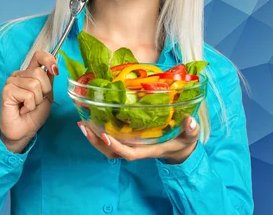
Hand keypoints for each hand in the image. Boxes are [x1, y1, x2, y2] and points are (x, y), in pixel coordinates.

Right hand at [0, 51, 57, 152]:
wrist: (23, 131)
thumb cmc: (33, 115)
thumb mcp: (47, 95)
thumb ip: (49, 80)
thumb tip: (54, 66)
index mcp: (29, 74)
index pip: (38, 56)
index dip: (48, 59)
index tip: (55, 70)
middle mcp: (18, 75)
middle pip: (39, 72)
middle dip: (44, 90)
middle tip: (36, 101)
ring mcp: (11, 82)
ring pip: (35, 84)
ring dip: (37, 100)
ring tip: (28, 107)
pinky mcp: (7, 91)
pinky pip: (28, 94)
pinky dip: (30, 105)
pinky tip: (22, 110)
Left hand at [78, 117, 199, 163]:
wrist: (180, 148)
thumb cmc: (183, 141)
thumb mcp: (189, 136)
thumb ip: (191, 130)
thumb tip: (190, 122)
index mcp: (148, 150)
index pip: (130, 153)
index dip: (117, 146)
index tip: (105, 136)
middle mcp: (136, 149)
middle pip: (112, 152)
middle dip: (96, 141)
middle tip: (84, 125)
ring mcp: (130, 145)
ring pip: (108, 147)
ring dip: (93, 137)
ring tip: (82, 123)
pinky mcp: (128, 139)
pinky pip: (110, 140)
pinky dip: (98, 132)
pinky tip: (91, 120)